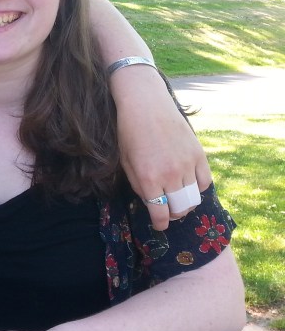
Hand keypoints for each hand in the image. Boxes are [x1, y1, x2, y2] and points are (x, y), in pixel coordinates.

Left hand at [110, 67, 212, 229]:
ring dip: (186, 203)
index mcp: (148, 179)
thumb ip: (138, 185)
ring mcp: (187, 165)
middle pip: (180, 209)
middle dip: (174, 215)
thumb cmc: (129, 133)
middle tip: (169, 212)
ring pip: (194, 198)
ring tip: (179, 200)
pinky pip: (205, 182)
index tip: (159, 225)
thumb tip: (151, 203)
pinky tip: (190, 184)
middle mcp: (169, 176)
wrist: (146, 105)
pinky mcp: (199, 155)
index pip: (160, 214)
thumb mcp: (126, 162)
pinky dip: (199, 187)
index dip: (160, 224)